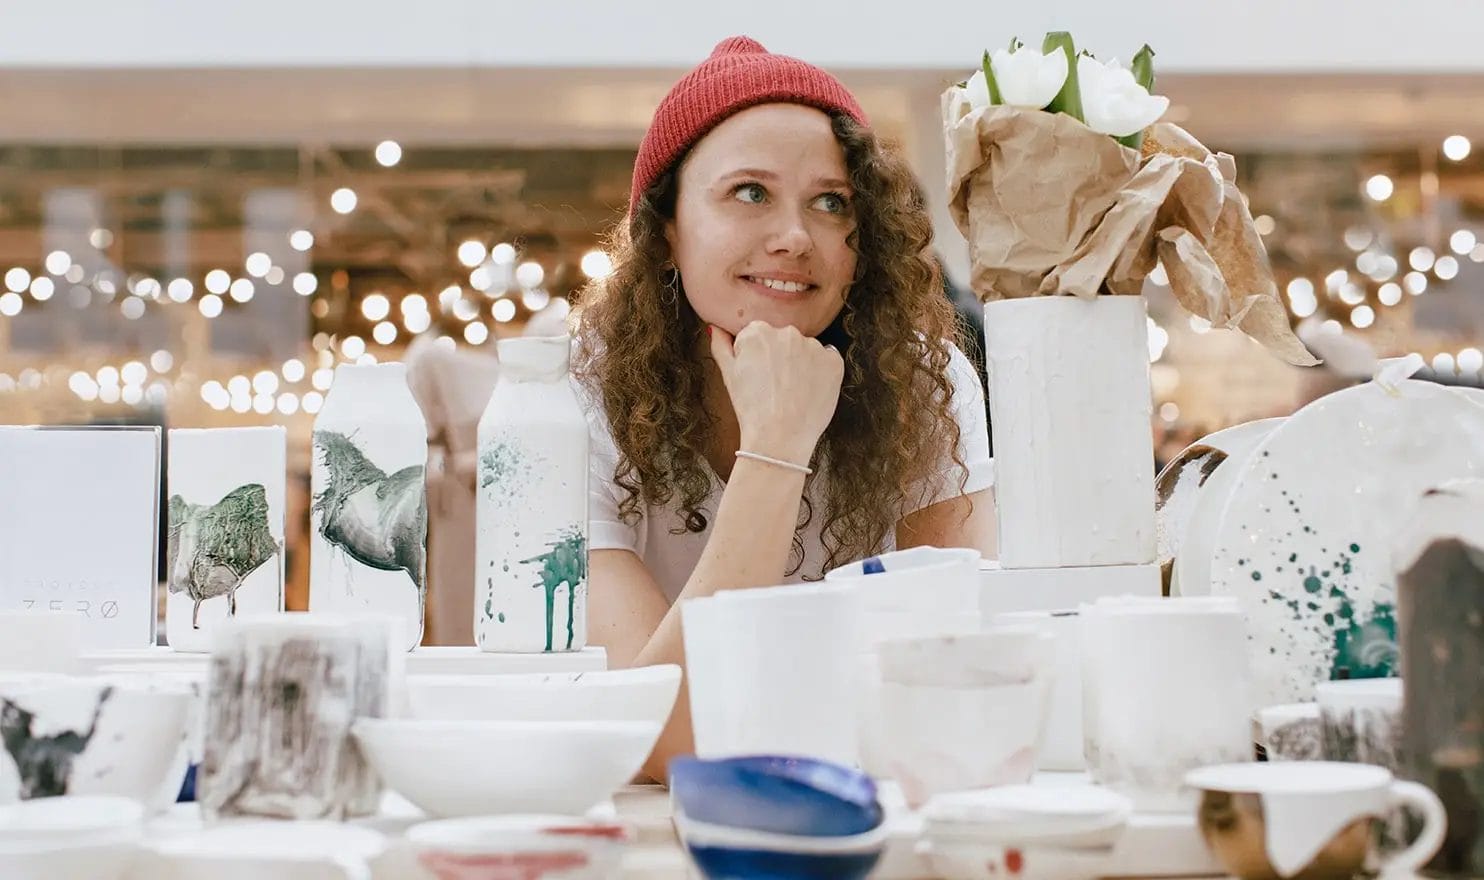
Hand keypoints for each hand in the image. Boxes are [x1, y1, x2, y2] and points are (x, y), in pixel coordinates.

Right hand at [709, 321, 843, 465]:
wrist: (779, 437)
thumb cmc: (751, 408)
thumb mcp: (727, 374)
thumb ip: (721, 344)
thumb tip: (717, 326)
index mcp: (758, 331)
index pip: (760, 334)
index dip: (759, 357)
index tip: (759, 376)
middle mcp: (787, 332)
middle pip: (784, 340)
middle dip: (781, 357)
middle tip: (775, 386)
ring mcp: (813, 346)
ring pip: (807, 350)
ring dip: (802, 364)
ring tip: (793, 392)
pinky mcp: (834, 361)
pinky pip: (828, 361)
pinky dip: (822, 373)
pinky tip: (810, 391)